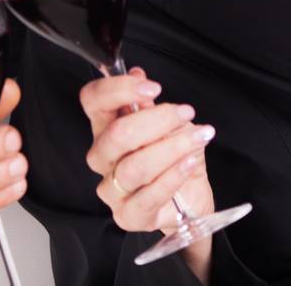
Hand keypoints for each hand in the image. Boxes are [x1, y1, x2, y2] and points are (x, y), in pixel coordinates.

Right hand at [81, 68, 214, 276]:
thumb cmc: (173, 159)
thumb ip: (150, 104)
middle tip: (186, 113)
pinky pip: (147, 196)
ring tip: (197, 138)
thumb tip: (138, 75)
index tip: (152, 86)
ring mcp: (112, 189)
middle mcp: (103, 158)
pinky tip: (189, 162)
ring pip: (133, 166)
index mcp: (105, 128)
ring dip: (171, 148)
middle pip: (116, 135)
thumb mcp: (169, 125)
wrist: (189, 201)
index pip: (93, 101)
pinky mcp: (128, 216)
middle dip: (156, 120)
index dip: (117, 90)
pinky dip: (173, 175)